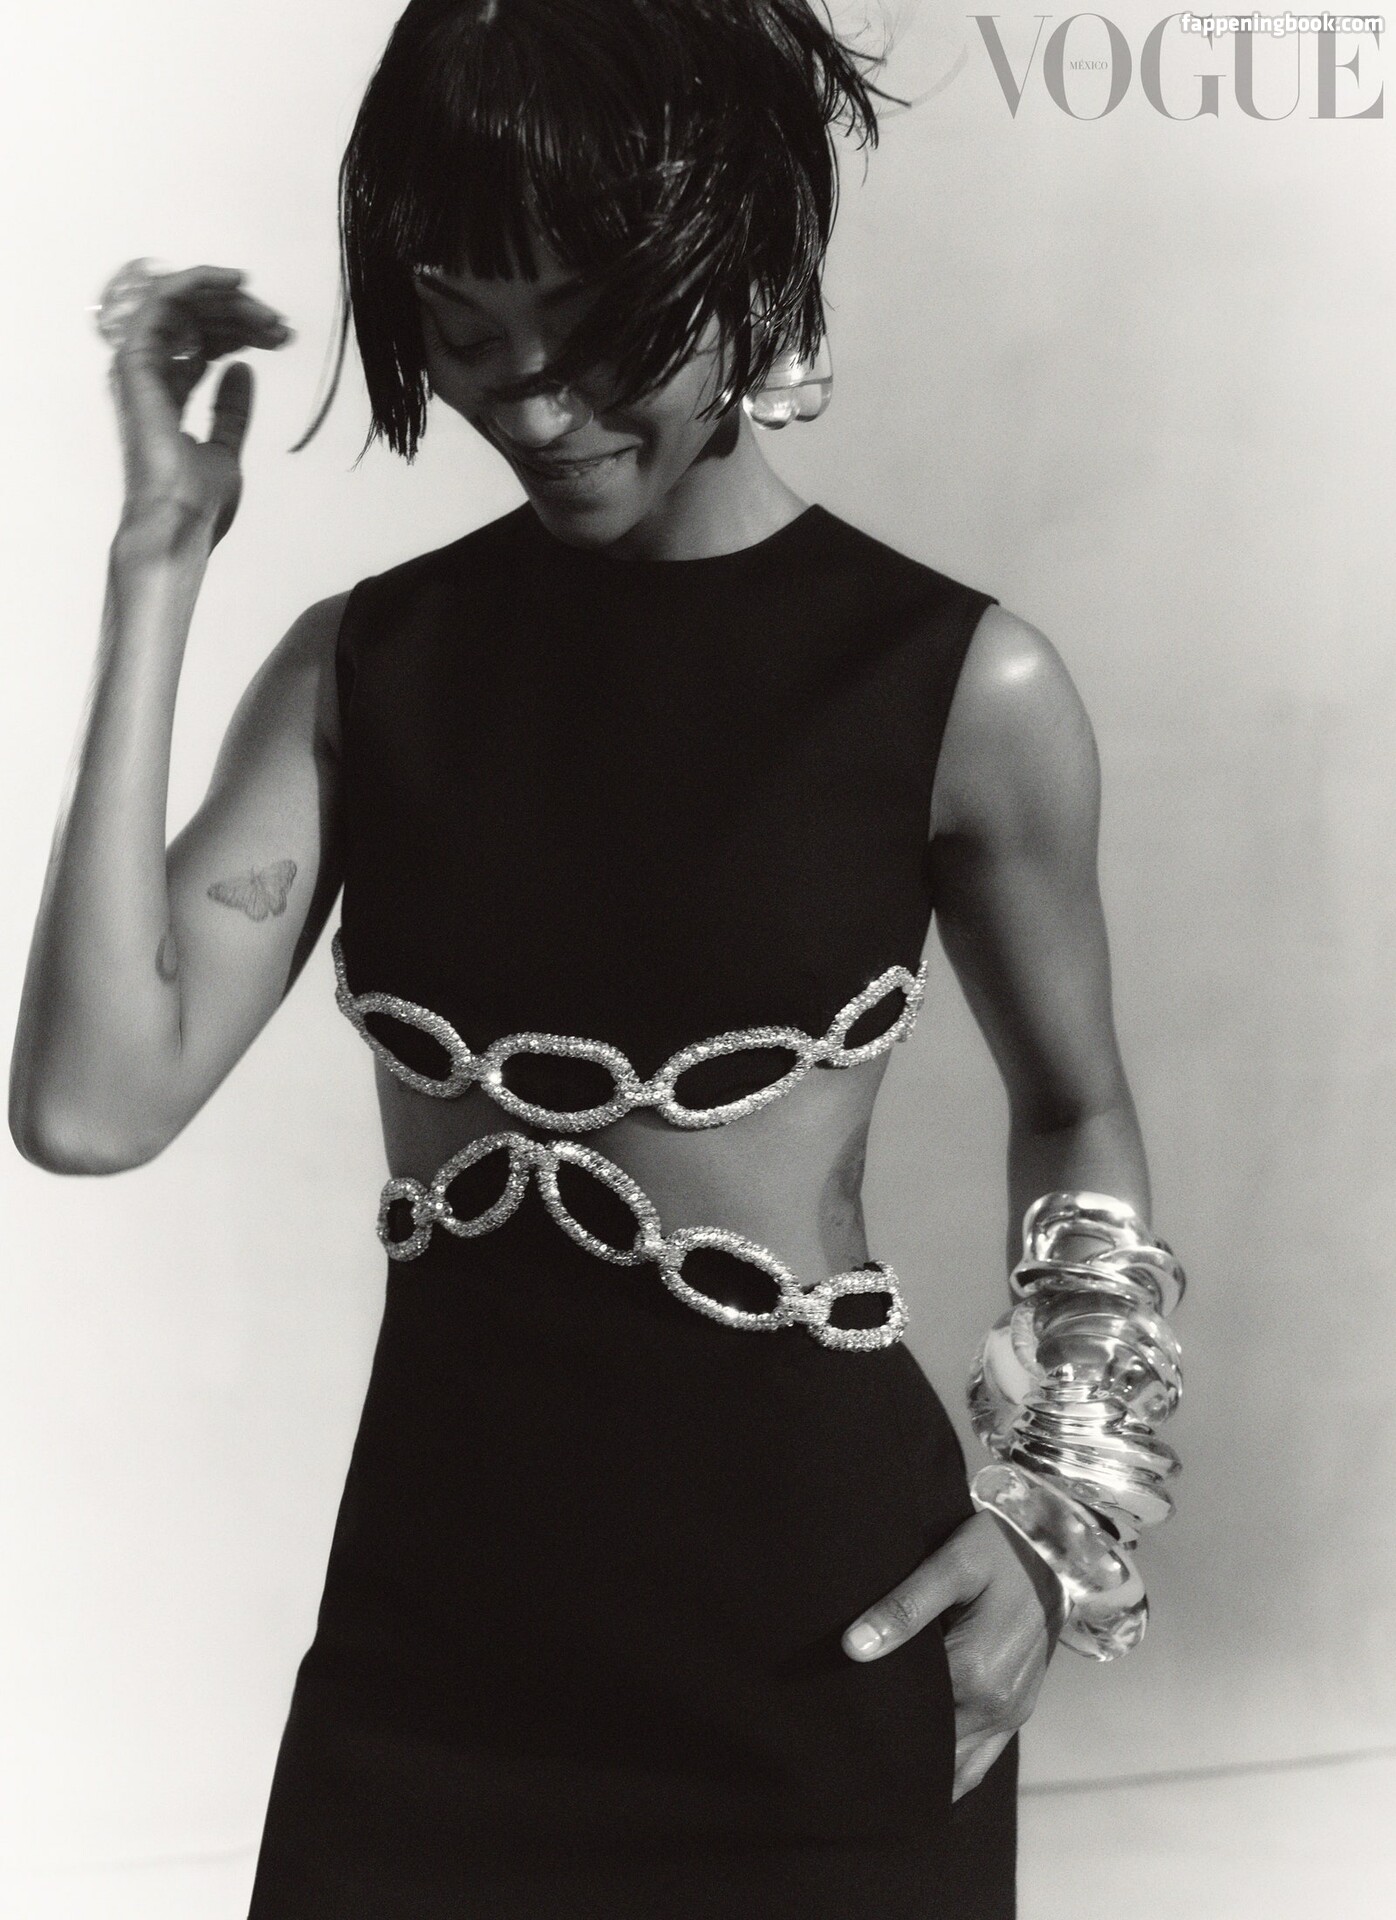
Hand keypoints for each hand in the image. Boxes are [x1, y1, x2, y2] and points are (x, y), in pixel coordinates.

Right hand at [107, 264, 291, 550]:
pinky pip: (161, 303)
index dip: (241, 331)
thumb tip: (243, 369)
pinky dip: (195, 284)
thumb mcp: (227, 447)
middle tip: (282, 325)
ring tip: (269, 315)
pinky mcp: (135, 362)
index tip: (282, 336)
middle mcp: (148, 376)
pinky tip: (234, 284)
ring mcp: (139, 368)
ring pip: (180, 306)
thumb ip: (231, 409)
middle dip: (241, 315)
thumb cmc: (198, 502)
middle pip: (194, 322)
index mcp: (166, 395)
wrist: (181, 523)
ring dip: (227, 301)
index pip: (201, 344)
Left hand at [843, 1509, 1063, 1799]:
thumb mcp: (952, 1564)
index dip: (874, 1722)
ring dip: (926, 1769)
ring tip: (879, 1760)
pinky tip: (922, 1759)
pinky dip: (954, 1767)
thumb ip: (903, 1608)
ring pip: (961, 1768)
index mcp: (975, 1675)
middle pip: (935, 1753)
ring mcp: (1012, 1713)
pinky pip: (982, 1757)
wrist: (1059, 1547)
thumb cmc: (1001, 1548)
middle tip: (849, 1751)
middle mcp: (997, 1706)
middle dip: (896, 1755)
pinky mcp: (1020, 1709)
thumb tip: (852, 1648)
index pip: (910, 1719)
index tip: (839, 1722)